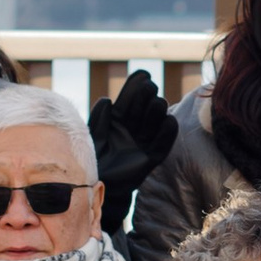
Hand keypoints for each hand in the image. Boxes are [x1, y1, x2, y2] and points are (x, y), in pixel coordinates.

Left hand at [89, 70, 178, 234]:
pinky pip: (162, 146)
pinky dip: (167, 134)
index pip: (129, 99)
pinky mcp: (150, 159)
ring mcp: (142, 143)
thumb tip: (107, 100)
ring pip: (154, 123)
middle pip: (143, 108)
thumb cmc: (91, 159)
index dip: (135, 86)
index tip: (143, 75)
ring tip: (158, 103)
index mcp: (117, 120)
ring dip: (157, 112)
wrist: (96, 185)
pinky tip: (170, 121)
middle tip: (149, 88)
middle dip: (146, 97)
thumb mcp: (91, 136)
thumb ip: (98, 118)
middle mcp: (132, 129)